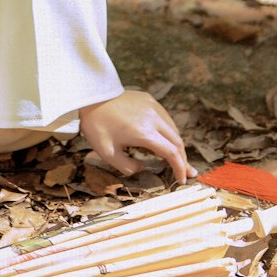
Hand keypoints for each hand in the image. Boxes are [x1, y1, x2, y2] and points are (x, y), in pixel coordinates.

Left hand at [79, 89, 194, 184]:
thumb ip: (128, 167)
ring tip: (178, 158)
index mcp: (144, 132)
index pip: (171, 152)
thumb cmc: (96, 125)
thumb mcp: (108, 153)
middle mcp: (153, 117)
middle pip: (177, 141)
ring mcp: (152, 105)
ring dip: (177, 145)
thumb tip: (142, 169)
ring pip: (173, 128)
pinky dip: (169, 132)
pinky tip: (166, 139)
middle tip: (187, 173)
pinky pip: (165, 118)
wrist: (89, 96)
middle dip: (183, 159)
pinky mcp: (148, 99)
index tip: (181, 180)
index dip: (180, 168)